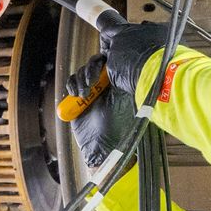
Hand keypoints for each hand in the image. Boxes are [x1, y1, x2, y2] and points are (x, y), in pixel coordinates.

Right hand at [66, 55, 134, 170]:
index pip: (110, 63)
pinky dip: (71, 85)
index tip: (103, 67)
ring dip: (79, 79)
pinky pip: (72, 84)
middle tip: (90, 82)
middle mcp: (105, 85)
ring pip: (81, 73)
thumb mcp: (132, 108)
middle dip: (90, 70)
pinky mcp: (77, 100)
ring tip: (83, 94)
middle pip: (94, 65)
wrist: (103, 148)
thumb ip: (133, 92)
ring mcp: (91, 92)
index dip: (103, 63)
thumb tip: (139, 71)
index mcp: (119, 84)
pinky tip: (75, 94)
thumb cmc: (121, 131)